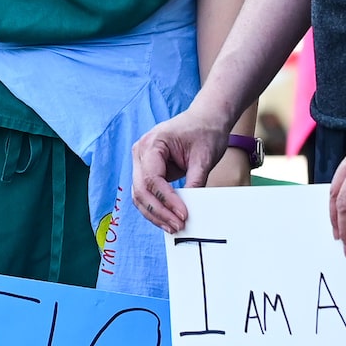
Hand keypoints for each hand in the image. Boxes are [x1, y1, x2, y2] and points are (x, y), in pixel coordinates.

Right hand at [130, 102, 234, 231]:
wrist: (206, 119)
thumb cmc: (205, 132)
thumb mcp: (204, 157)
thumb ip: (195, 182)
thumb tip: (191, 209)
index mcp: (152, 143)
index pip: (152, 179)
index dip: (166, 200)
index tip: (183, 214)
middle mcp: (140, 152)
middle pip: (140, 190)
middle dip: (159, 212)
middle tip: (178, 226)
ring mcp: (141, 161)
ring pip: (139, 195)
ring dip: (155, 214)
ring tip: (173, 226)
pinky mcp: (148, 170)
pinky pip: (147, 193)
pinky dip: (156, 207)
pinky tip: (169, 219)